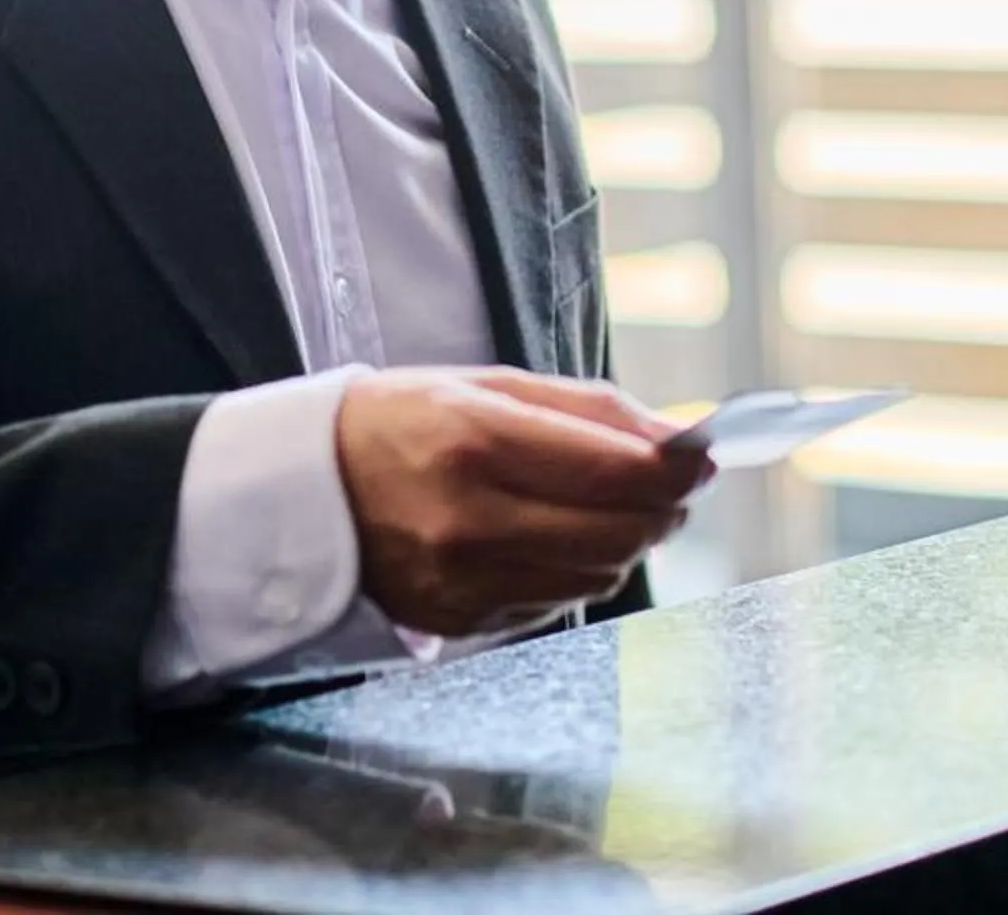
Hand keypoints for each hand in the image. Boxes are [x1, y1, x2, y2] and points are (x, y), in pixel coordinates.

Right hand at [334, 367, 709, 637]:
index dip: (675, 467)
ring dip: (627, 540)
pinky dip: (579, 568)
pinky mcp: (459, 622)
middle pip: (617, 532)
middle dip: (663, 507)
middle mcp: (468, 519)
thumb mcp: (486, 386)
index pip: (614, 472)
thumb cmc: (402, 422)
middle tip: (675, 485)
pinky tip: (561, 537)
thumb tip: (677, 439)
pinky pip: (557, 600)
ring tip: (618, 506)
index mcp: (474, 442)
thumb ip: (588, 411)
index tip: (703, 456)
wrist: (305, 489)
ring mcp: (462, 581)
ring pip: (597, 574)